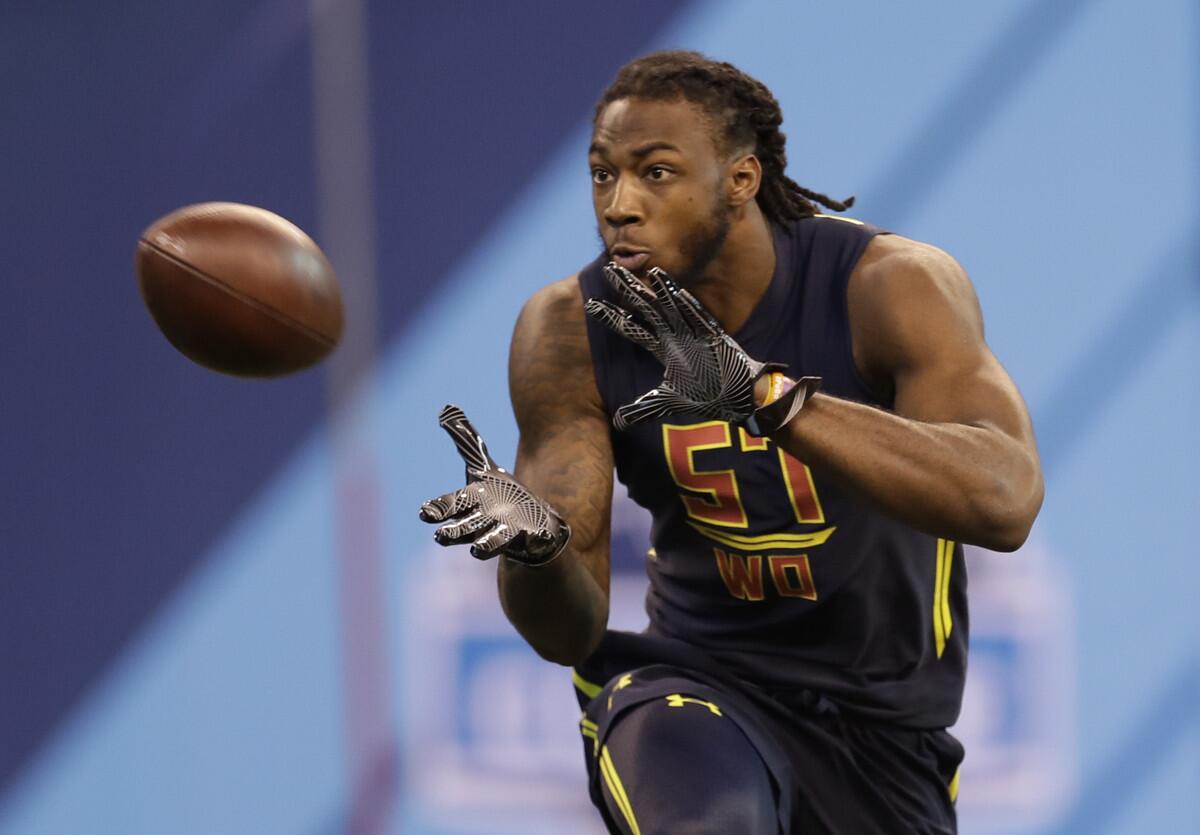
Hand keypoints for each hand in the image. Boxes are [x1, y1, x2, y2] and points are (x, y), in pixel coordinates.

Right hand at [419, 404, 570, 565]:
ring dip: (486, 544)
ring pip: (495, 540)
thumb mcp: (482, 465)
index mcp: (472, 502)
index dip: (438, 509)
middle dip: (455, 532)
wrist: (527, 523)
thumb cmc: (497, 495)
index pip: (451, 505)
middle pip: (467, 527)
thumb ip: (465, 440)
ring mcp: (508, 531)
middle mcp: (486, 521)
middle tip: (441, 537)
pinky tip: (541, 537)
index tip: (424, 513)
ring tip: (477, 552)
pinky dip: (538, 539)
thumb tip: (446, 408)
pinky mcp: (531, 537)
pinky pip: (536, 540)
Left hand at [584, 263, 784, 429]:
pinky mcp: (713, 337)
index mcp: (663, 347)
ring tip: (645, 270)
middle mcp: (675, 336)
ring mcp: (694, 334)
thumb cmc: (705, 396)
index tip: (590, 304)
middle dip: (629, 290)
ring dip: (660, 289)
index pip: (632, 328)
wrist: (738, 399)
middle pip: (647, 308)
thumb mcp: (666, 402)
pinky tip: (675, 290)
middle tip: (609, 269)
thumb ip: (642, 408)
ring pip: (672, 306)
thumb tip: (617, 422)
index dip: (612, 316)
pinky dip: (686, 304)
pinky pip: (698, 318)